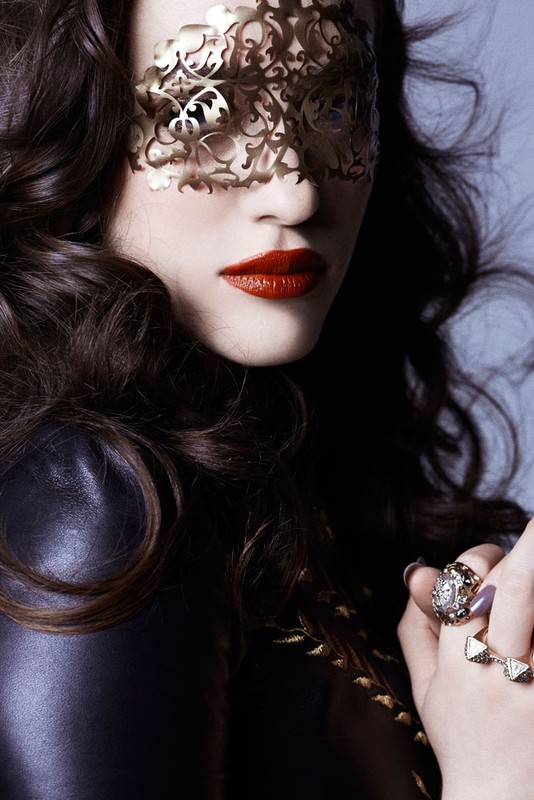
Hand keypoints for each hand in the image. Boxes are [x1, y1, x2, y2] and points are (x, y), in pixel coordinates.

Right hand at [399, 519, 533, 799]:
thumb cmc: (464, 740)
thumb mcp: (425, 688)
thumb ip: (416, 626)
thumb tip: (416, 571)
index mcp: (455, 663)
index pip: (464, 585)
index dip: (479, 558)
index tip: (492, 559)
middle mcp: (497, 672)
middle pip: (513, 589)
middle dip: (527, 549)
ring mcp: (533, 685)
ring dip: (533, 574)